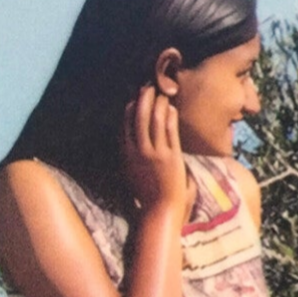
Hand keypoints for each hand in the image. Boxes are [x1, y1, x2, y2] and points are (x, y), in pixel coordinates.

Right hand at [122, 85, 188, 217]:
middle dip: (143, 100)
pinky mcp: (171, 157)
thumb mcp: (131, 171)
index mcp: (126, 154)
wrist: (160, 208)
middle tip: (148, 88)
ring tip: (162, 95)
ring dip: (158, 105)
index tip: (135, 98)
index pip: (125, 124)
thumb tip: (130, 141)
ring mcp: (155, 153)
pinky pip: (169, 131)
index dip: (130, 108)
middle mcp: (138, 151)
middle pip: (139, 118)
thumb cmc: (148, 191)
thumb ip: (130, 154)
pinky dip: (169, 117)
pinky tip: (171, 109)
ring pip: (154, 121)